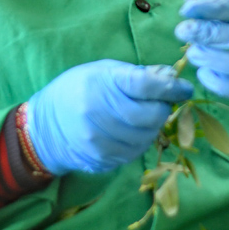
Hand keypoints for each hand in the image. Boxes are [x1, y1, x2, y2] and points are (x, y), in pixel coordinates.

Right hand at [26, 60, 192, 175]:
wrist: (44, 126)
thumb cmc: (78, 90)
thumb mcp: (102, 71)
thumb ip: (137, 74)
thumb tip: (171, 78)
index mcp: (101, 83)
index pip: (146, 84)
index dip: (171, 87)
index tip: (184, 88)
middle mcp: (98, 112)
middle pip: (150, 115)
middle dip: (163, 109)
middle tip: (161, 104)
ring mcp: (98, 139)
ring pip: (146, 137)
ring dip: (153, 128)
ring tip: (144, 118)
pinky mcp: (100, 158)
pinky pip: (134, 153)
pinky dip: (140, 142)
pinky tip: (132, 133)